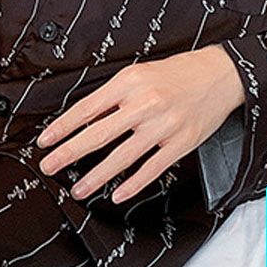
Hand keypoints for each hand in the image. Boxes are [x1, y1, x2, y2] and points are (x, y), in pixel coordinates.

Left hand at [35, 46, 245, 203]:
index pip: (87, 109)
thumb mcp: (138, 74)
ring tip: (78, 188)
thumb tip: (83, 120)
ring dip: (97, 175)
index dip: (63, 127)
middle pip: (99, 134)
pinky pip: (152, 168)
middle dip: (69, 153)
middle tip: (50, 166)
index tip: (45, 141)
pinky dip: (133, 183)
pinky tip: (117, 193)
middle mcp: (145, 103)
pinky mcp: (182, 142)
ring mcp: (164, 125)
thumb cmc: (176, 74)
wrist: (220, 74)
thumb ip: (112, 97)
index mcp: (129, 83)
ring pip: (123, 156)